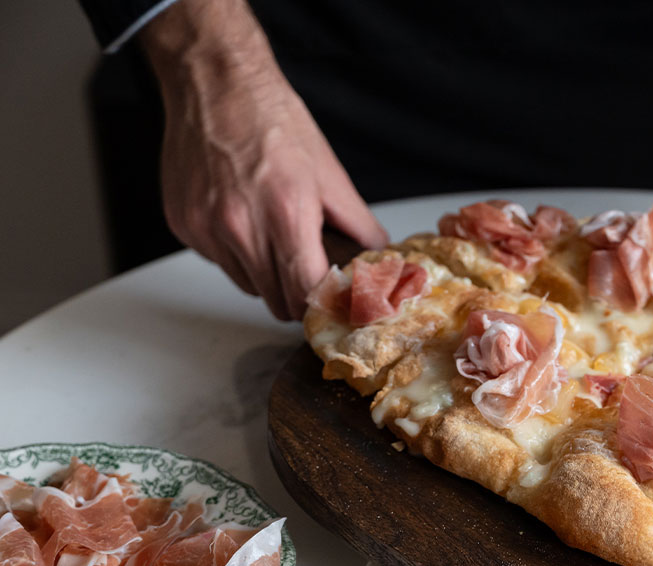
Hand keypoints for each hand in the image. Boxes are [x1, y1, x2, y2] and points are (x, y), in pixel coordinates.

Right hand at [141, 0, 387, 319]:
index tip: (334, 300)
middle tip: (310, 274)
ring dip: (266, 275)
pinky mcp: (184, 225)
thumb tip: (377, 254)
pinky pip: (218, 261)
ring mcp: (207, 229)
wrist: (215, 84)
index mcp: (285, 214)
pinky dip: (236, 253)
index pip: (306, 291)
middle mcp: (241, 227)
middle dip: (298, 295)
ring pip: (247, 286)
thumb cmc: (271, 120)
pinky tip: (243, 218)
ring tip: (274, 236)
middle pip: (276, 300)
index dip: (324, 302)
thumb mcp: (329, 171)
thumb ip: (357, 223)